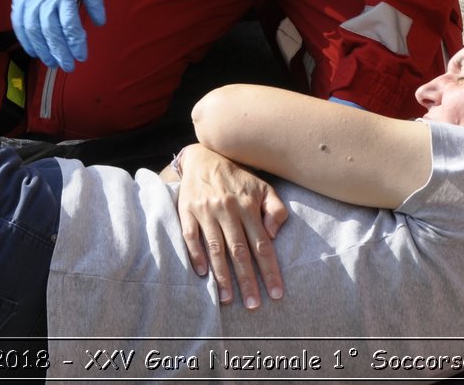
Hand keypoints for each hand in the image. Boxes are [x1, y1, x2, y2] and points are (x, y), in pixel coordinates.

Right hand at [11, 0, 104, 70]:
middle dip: (61, 52)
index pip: (69, 24)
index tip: (82, 56)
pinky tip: (35, 52)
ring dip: (44, 51)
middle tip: (68, 66)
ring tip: (53, 63)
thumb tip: (100, 22)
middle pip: (51, 32)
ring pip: (34, 33)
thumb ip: (94, 0)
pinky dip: (26, 42)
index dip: (76, 43)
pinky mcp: (17, 3)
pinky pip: (20, 27)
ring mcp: (28, 2)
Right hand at [172, 144, 287, 308]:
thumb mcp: (263, 187)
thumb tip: (273, 235)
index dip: (270, 270)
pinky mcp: (187, 211)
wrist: (203, 157)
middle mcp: (228, 209)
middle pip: (240, 251)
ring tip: (228, 300)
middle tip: (253, 305)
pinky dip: (197, 256)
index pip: (263, 244)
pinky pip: (191, 238)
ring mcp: (206, 211)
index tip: (276, 293)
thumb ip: (275, 210)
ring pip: (216, 249)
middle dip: (247, 281)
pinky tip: (203, 275)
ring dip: (222, 276)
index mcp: (248, 205)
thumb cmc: (238, 178)